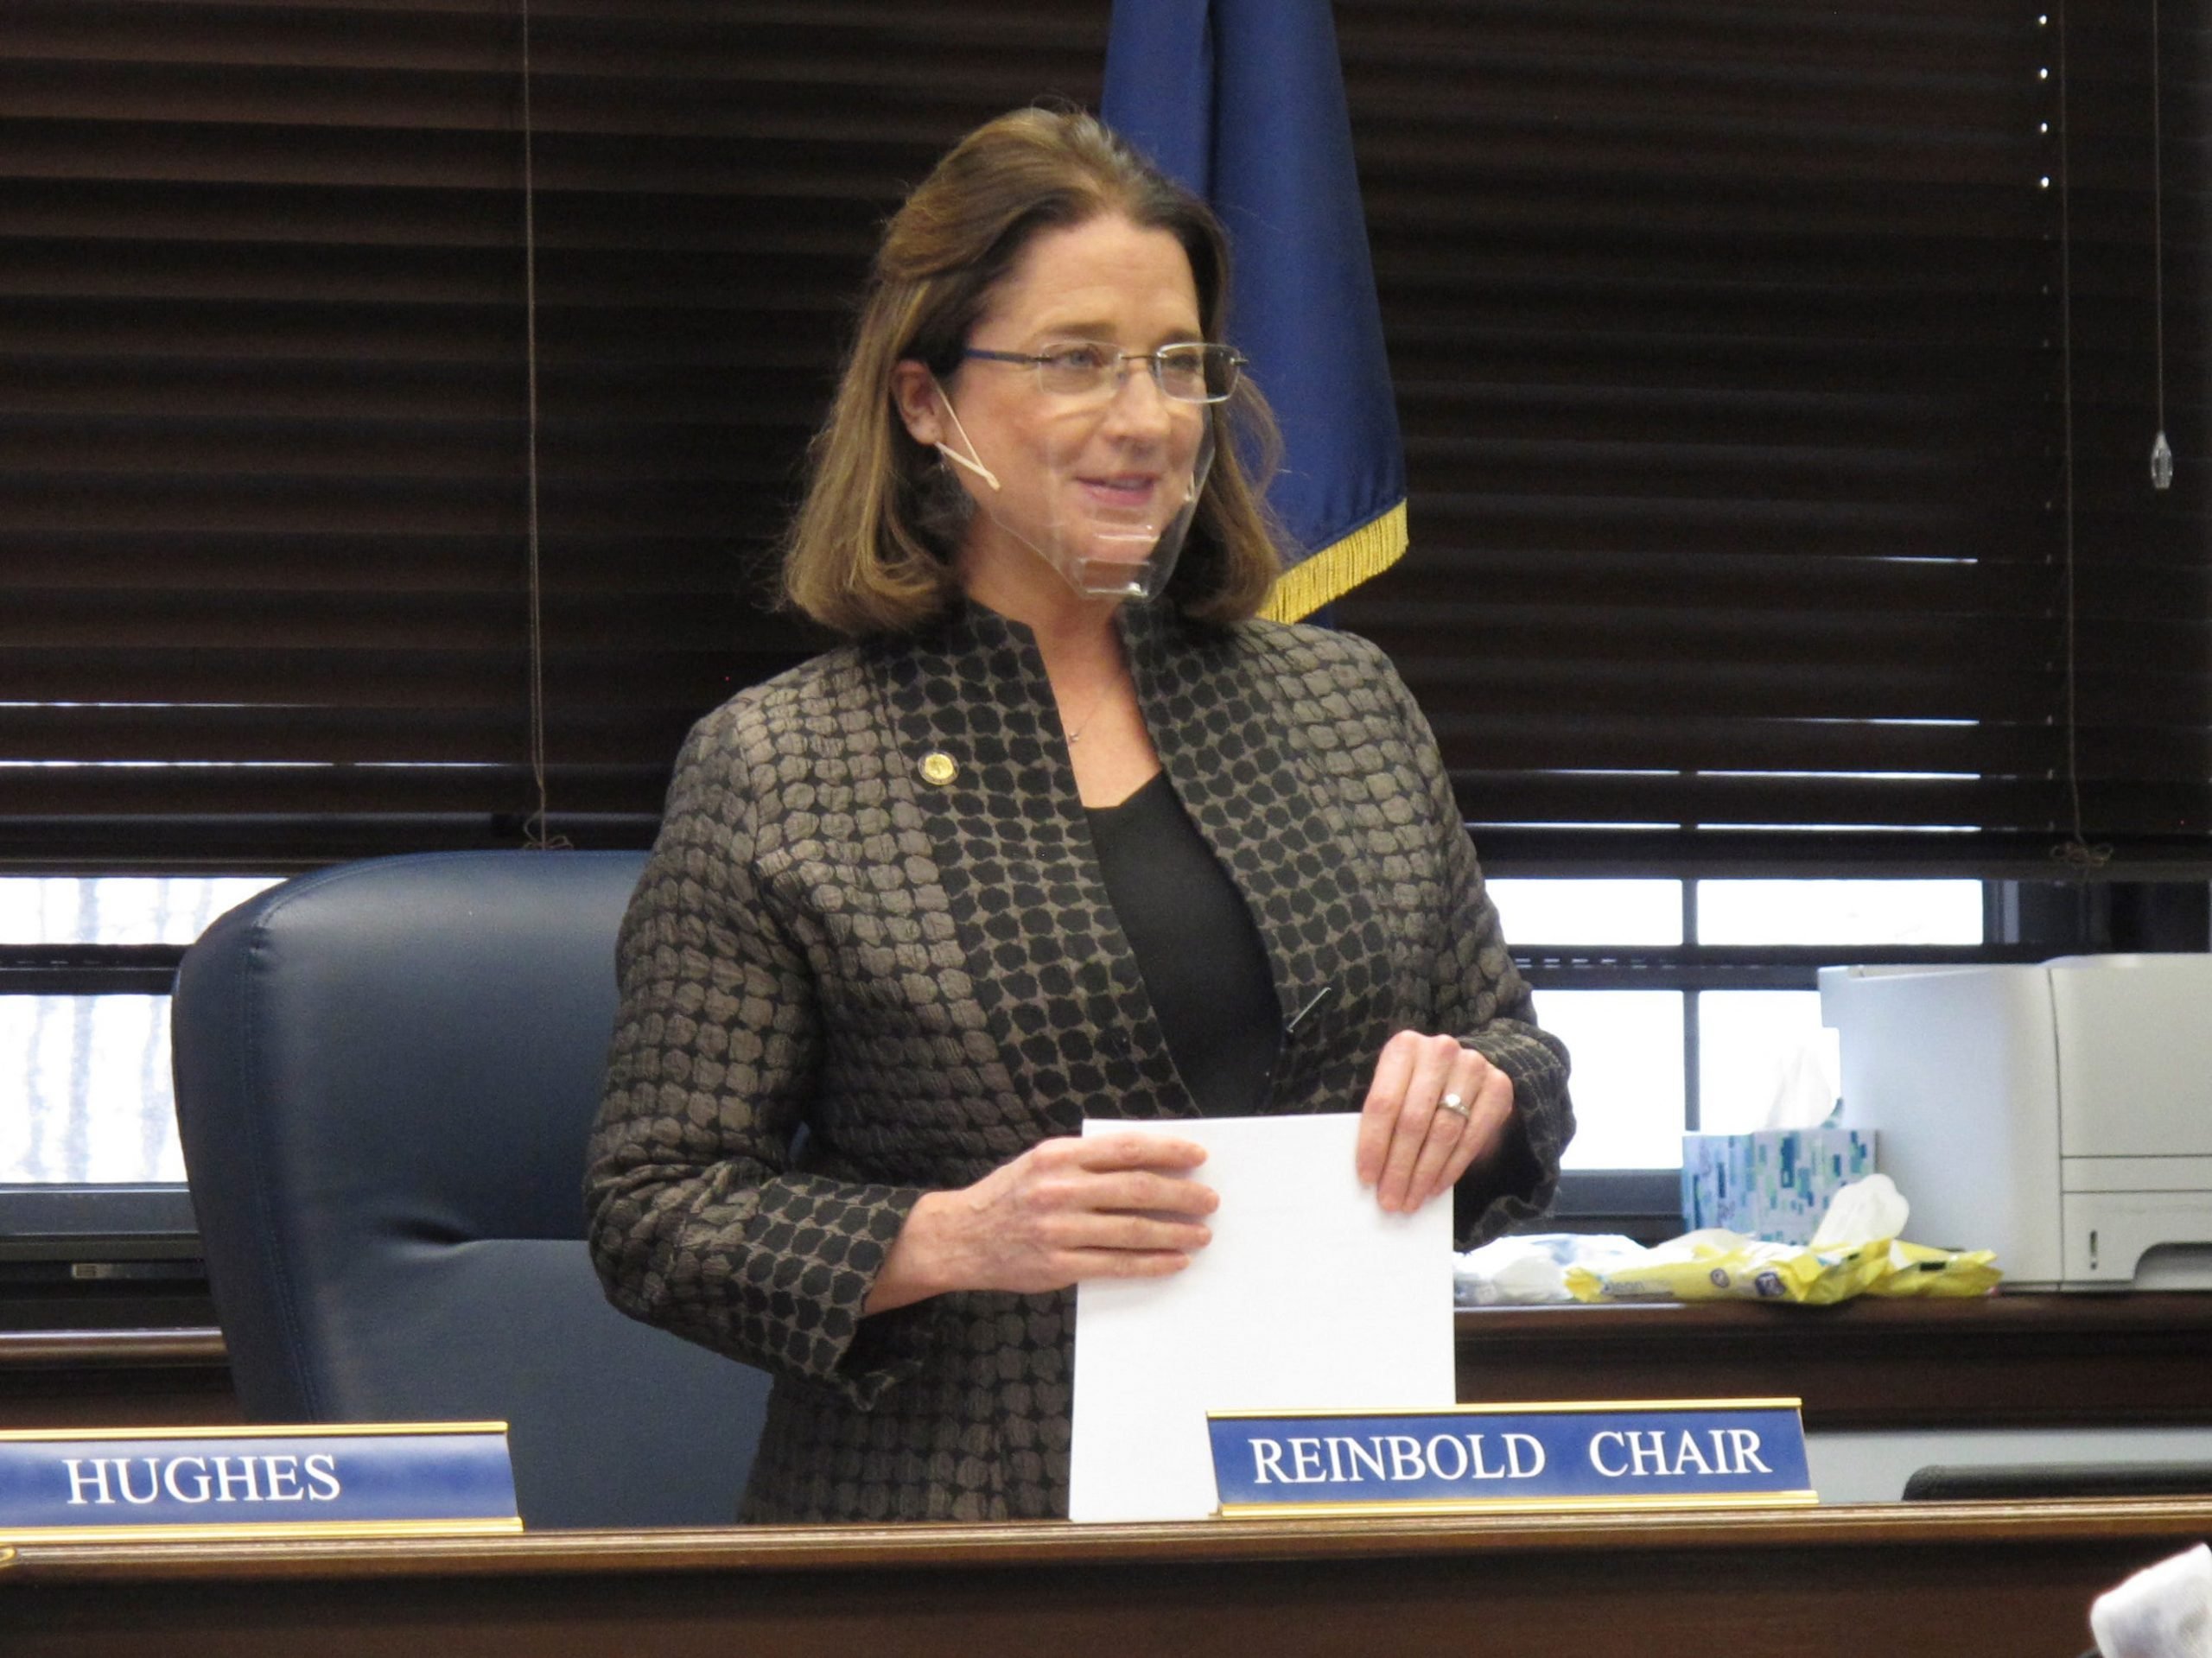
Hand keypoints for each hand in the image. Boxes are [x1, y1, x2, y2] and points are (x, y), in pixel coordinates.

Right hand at [866, 1133, 1215, 1310]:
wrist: (960, 1238)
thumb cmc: (1008, 1196)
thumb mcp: (1041, 1162)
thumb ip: (1086, 1161)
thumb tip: (1149, 1163)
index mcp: (1059, 1156)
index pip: (1127, 1149)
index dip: (1168, 1152)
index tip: (1198, 1157)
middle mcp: (1060, 1189)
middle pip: (1138, 1189)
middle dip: (1182, 1195)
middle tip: (1209, 1200)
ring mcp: (1059, 1229)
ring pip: (1133, 1230)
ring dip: (1175, 1232)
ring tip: (1201, 1233)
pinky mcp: (1058, 1265)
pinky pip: (1117, 1264)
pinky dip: (1152, 1263)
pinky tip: (1174, 1261)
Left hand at [1354, 1030, 1513, 1214]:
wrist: (1465, 1068)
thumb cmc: (1418, 1085)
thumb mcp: (1396, 1087)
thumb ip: (1385, 1117)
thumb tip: (1370, 1172)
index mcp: (1404, 1046)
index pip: (1383, 1103)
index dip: (1374, 1144)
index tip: (1367, 1178)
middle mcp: (1440, 1050)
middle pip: (1414, 1120)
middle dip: (1399, 1167)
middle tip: (1390, 1200)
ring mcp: (1473, 1066)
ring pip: (1444, 1132)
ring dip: (1424, 1174)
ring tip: (1410, 1199)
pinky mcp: (1499, 1086)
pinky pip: (1472, 1137)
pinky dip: (1451, 1168)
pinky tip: (1435, 1186)